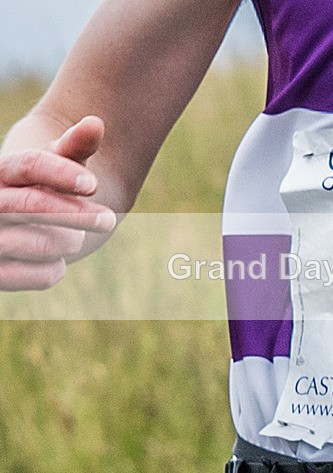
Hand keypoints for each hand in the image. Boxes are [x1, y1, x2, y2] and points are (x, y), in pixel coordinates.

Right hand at [0, 116, 115, 290]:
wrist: (13, 227)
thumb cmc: (41, 188)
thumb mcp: (56, 165)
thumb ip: (75, 146)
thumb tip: (96, 123)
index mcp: (1, 171)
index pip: (30, 165)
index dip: (62, 174)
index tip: (93, 185)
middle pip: (34, 205)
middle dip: (79, 213)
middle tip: (108, 219)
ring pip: (44, 243)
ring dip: (71, 241)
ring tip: (73, 238)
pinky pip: (41, 275)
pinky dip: (57, 269)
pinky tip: (54, 260)